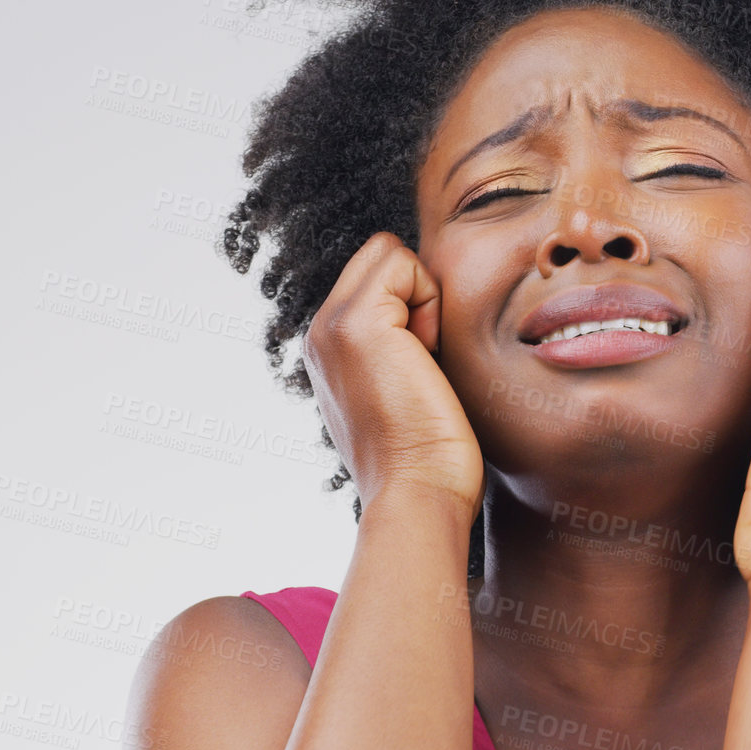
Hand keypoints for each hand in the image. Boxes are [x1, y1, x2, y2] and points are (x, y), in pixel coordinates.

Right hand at [301, 232, 483, 517]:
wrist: (419, 495)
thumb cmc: (431, 458)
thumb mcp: (405, 391)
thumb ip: (401, 348)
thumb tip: (429, 316)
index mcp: (330, 351)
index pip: (376, 277)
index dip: (415, 304)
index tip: (422, 367)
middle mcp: (319, 335)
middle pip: (379, 255)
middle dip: (417, 292)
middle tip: (427, 359)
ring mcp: (330, 328)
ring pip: (390, 254)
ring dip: (424, 299)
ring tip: (424, 363)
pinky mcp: (355, 325)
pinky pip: (404, 264)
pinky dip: (431, 303)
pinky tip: (427, 358)